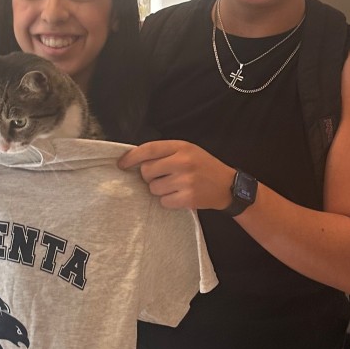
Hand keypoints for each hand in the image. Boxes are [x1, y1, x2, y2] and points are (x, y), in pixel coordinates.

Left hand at [117, 140, 234, 210]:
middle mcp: (183, 162)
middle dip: (149, 176)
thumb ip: (165, 152)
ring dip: (159, 190)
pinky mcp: (188, 198)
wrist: (228, 186)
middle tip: (162, 177)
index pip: (149, 149)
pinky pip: (163, 202)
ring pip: (153, 188)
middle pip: (147, 171)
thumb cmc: (204, 166)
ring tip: (175, 186)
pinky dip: (168, 201)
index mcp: (181, 147)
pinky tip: (180, 196)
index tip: (121, 164)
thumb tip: (136, 160)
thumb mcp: (188, 150)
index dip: (131, 157)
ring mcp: (186, 180)